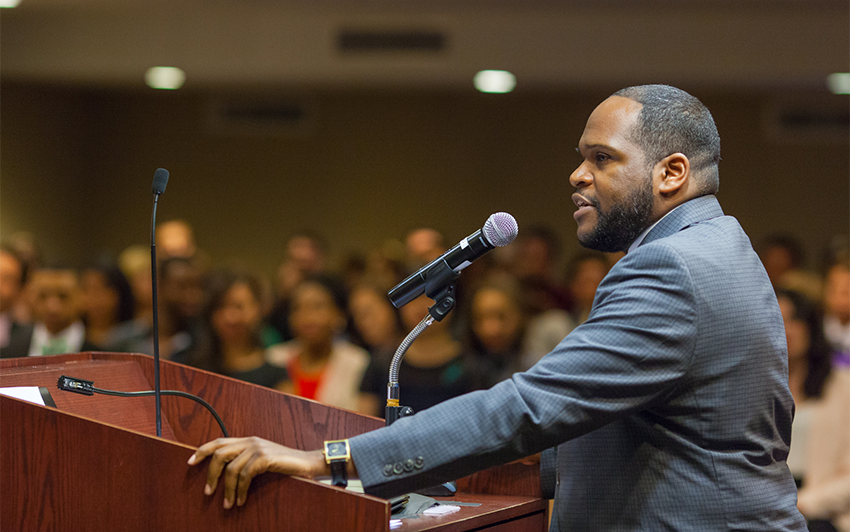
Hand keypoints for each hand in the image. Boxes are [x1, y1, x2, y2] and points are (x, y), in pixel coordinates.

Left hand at [187, 436, 326, 508]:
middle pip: (220, 453)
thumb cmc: (285, 465)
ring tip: (228, 504)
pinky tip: (242, 500)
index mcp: (248, 440)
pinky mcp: (265, 458)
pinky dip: (241, 490)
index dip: (202, 450)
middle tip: (208, 492)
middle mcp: (251, 441)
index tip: (190, 462)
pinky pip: (245, 475)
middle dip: (210, 474)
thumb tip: (225, 474)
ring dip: (227, 489)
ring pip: (231, 468)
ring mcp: (258, 448)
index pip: (219, 441)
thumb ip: (246, 461)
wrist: (308, 463)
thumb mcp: (262, 461)